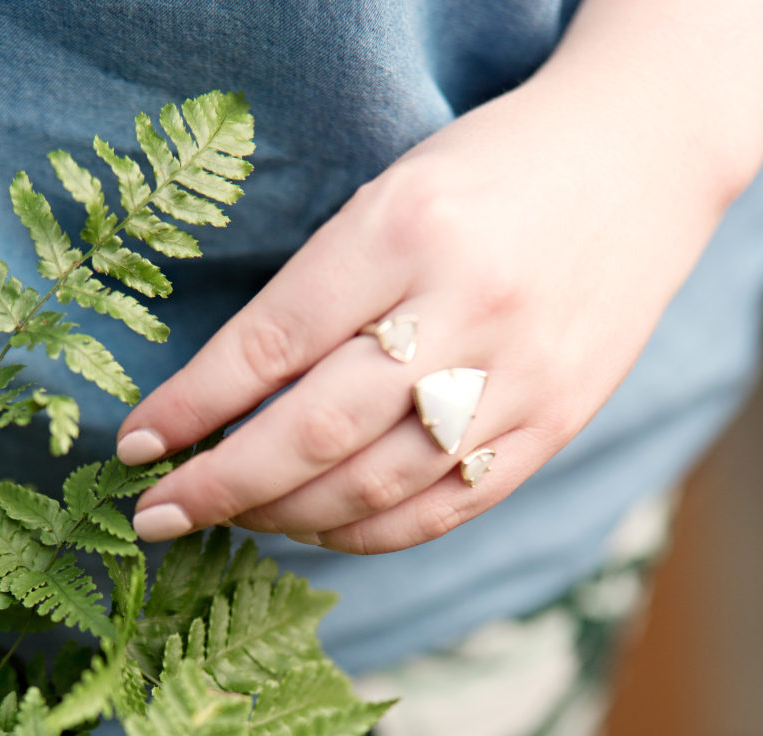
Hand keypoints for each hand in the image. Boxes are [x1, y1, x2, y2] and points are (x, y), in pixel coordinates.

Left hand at [118, 53, 732, 553]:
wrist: (638, 162)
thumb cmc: (490, 173)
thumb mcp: (392, 195)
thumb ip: (319, 296)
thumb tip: (226, 403)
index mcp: (405, 230)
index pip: (270, 344)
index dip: (192, 406)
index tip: (136, 446)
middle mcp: (463, 310)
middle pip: (315, 433)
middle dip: (222, 487)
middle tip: (159, 515)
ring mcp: (517, 379)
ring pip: (375, 487)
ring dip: (287, 517)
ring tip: (236, 516)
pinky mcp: (553, 425)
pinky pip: (444, 508)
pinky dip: (368, 535)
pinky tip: (318, 531)